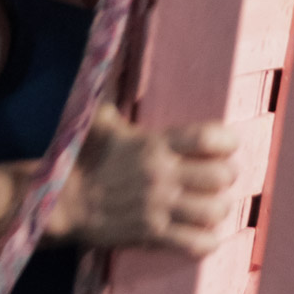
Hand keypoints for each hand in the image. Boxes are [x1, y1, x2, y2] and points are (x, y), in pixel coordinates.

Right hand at [53, 105, 238, 255]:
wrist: (65, 201)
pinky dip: (207, 241)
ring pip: (215, 210)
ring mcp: (159, 206)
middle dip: (227, 177)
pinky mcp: (153, 234)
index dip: (228, 141)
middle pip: (222, 175)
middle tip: (220, 178)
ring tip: (212, 206)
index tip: (227, 146)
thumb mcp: (103, 120)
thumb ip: (115, 88)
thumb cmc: (86, 158)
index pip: (209, 137)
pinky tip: (203, 234)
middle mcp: (161, 173)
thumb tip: (115, 50)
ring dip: (219, 209)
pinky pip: (197, 243)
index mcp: (154, 143)